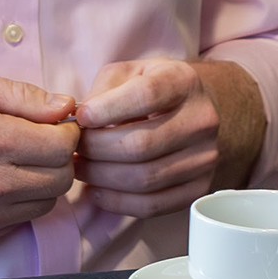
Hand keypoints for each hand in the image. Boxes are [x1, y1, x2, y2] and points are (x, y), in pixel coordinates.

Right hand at [0, 69, 77, 230]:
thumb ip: (22, 94)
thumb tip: (65, 105)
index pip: (61, 144)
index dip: (67, 130)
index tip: (55, 122)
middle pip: (62, 176)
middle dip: (61, 155)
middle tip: (43, 139)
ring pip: (49, 199)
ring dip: (48, 178)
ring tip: (24, 159)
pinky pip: (28, 216)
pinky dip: (29, 198)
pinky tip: (9, 179)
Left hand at [75, 57, 260, 219]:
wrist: (192, 112)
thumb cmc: (151, 91)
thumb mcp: (129, 73)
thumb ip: (104, 89)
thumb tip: (81, 120)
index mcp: (184, 82)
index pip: (146, 95)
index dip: (107, 109)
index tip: (81, 117)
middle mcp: (201, 120)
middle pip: (141, 144)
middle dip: (96, 149)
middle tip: (73, 148)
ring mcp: (204, 157)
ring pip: (144, 179)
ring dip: (101, 177)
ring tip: (80, 167)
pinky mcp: (198, 188)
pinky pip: (152, 205)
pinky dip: (116, 202)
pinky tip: (96, 189)